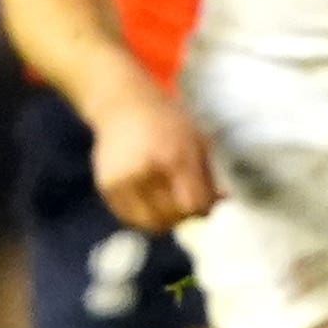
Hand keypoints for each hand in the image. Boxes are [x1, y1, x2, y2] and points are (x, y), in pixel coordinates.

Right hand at [88, 89, 216, 231]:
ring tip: (169, 201)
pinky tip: (151, 197)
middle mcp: (144, 172)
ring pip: (149, 223)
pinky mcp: (107, 188)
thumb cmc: (166, 122)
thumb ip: (208, 175)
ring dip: (164, 219)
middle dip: (185, 215)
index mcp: (172, 157)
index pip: (193, 205)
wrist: (122, 105)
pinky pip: (130, 218)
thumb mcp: (197, 141)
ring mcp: (121, 182)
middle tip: (188, 202)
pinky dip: (144, 214)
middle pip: (170, 218)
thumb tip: (220, 202)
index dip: (204, 208)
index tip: (207, 200)